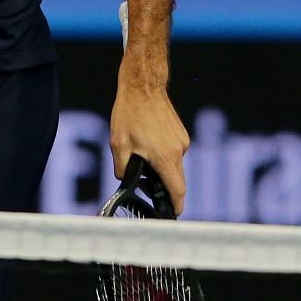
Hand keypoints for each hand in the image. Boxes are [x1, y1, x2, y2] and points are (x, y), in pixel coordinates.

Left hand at [109, 4, 189, 213]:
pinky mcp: (181, 134)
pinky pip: (174, 153)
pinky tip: (148, 144)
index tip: (172, 214)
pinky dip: (163, 156)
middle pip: (176, 180)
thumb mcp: (118, 145)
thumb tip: (126, 180)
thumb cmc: (129, 113)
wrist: (143, 86)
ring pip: (174, 166)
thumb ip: (123, 168)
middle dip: (163, 188)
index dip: (175, 206)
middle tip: (146, 185)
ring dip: (161, 169)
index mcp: (164, 157)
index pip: (177, 191)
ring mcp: (182, 141)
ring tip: (141, 156)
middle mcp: (178, 151)